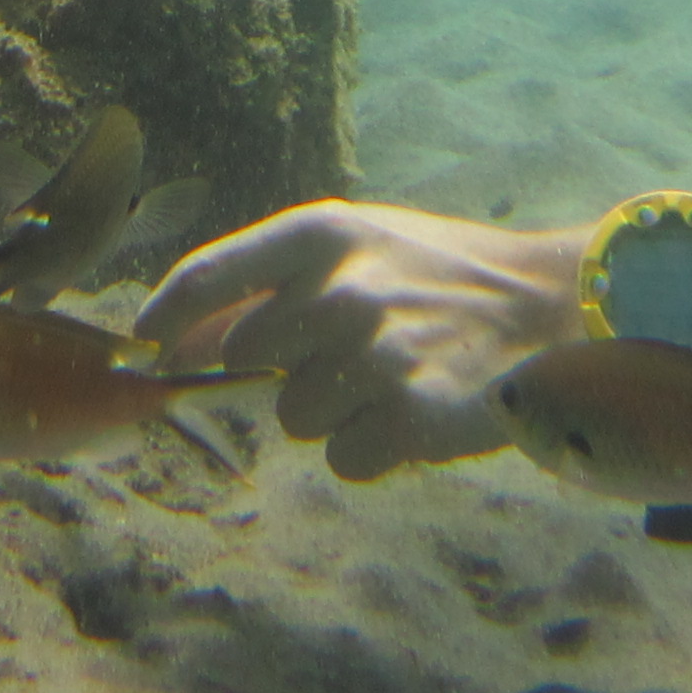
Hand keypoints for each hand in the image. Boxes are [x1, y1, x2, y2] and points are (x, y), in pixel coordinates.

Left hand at [136, 203, 579, 481]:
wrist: (549, 304)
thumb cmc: (437, 274)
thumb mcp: (359, 246)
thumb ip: (272, 281)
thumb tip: (178, 340)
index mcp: (323, 234)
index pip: (208, 276)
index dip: (163, 320)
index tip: (142, 351)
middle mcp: (343, 290)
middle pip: (247, 359)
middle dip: (282, 366)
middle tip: (344, 355)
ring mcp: (377, 356)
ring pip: (295, 416)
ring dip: (332, 410)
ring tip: (393, 378)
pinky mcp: (412, 416)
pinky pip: (345, 459)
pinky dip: (374, 449)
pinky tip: (415, 412)